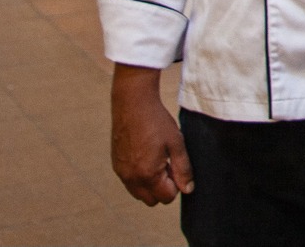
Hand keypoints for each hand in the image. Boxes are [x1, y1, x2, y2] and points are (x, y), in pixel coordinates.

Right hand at [111, 64, 194, 204]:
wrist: (133, 104)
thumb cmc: (156, 122)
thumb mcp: (176, 144)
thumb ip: (183, 169)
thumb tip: (188, 189)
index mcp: (147, 174)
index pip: (166, 197)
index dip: (176, 185)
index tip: (176, 166)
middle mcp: (131, 178)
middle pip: (151, 200)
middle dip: (163, 188)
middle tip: (168, 165)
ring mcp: (121, 173)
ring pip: (139, 193)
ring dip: (150, 184)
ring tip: (157, 160)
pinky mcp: (116, 165)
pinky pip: (130, 182)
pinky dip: (140, 176)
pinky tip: (146, 155)